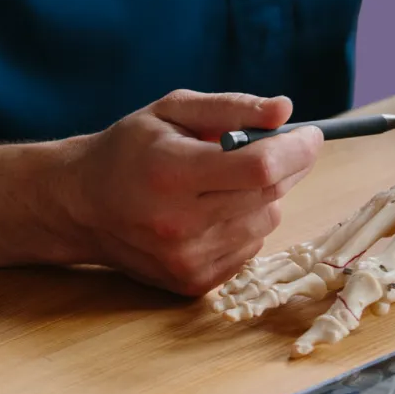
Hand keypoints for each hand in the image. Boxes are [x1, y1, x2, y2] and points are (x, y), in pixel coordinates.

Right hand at [52, 89, 321, 295]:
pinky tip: (213, 208)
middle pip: (269, 195)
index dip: (295, 149)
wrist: (83, 206)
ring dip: (263, 195)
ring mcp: (188, 261)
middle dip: (285, 165)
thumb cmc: (130, 148)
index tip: (311, 133)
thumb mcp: (171, 110)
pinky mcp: (194, 285)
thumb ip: (230, 107)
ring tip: (224, 178)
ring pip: (266, 221)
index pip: (257, 167)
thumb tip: (286, 110)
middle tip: (273, 144)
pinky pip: (250, 247)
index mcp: (171, 172)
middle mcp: (179, 224)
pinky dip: (246, 223)